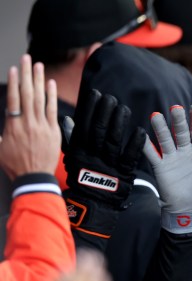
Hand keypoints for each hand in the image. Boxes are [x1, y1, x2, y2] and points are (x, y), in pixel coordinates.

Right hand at [0, 55, 60, 179]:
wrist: (34, 177)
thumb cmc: (16, 165)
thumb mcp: (0, 148)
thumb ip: (0, 134)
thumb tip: (1, 125)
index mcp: (12, 126)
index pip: (13, 99)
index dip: (14, 83)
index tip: (14, 69)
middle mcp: (27, 123)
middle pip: (26, 94)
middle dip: (26, 74)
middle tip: (27, 59)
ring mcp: (41, 126)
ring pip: (40, 98)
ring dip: (39, 80)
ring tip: (39, 66)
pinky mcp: (53, 131)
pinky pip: (52, 110)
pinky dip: (52, 96)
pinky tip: (51, 84)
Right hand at [63, 89, 145, 209]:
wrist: (92, 207)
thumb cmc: (83, 179)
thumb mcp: (74, 159)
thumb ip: (72, 139)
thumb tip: (68, 119)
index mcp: (80, 151)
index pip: (84, 126)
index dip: (89, 109)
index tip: (95, 93)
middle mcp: (93, 156)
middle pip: (98, 130)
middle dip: (104, 112)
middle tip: (111, 97)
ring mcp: (108, 165)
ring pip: (112, 140)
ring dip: (118, 123)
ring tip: (123, 108)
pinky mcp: (123, 174)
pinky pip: (129, 157)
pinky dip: (135, 144)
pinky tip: (141, 131)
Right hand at [144, 105, 191, 232]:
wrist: (190, 210)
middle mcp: (186, 151)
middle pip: (181, 132)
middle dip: (179, 121)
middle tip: (176, 108)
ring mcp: (173, 158)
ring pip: (166, 140)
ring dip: (161, 128)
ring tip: (156, 116)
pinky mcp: (161, 167)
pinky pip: (153, 155)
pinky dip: (147, 146)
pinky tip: (143, 135)